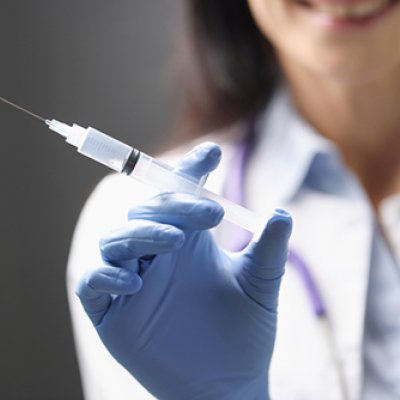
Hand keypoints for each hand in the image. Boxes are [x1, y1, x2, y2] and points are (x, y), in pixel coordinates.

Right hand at [76, 142, 291, 399]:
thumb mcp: (260, 286)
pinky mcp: (111, 312)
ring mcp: (132, 280)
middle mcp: (157, 253)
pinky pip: (92, 282)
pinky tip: (136, 281)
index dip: (191, 171)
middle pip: (146, 210)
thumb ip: (268, 249)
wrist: (229, 383)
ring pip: (116, 239)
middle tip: (208, 212)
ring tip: (174, 242)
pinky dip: (107, 274)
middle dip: (172, 204)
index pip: (181, 195)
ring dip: (141, 233)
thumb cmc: (244, 332)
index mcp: (189, 240)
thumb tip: (282, 212)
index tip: (212, 153)